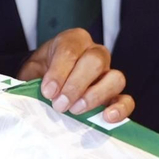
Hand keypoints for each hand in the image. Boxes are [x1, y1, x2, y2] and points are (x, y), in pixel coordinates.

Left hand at [18, 29, 134, 122]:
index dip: (59, 72)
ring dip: (95, 96)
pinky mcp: (115, 95)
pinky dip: (120, 108)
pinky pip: (126, 99)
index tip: (47, 91)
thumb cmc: (41, 74)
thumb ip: (32, 78)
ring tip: (76, 111)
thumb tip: (35, 92)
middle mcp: (94, 53)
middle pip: (95, 61)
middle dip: (75, 85)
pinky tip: (107, 117)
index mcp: (73, 40)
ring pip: (115, 78)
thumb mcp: (32, 70)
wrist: (47, 84)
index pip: (71, 50)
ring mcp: (108, 74)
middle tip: (59, 104)